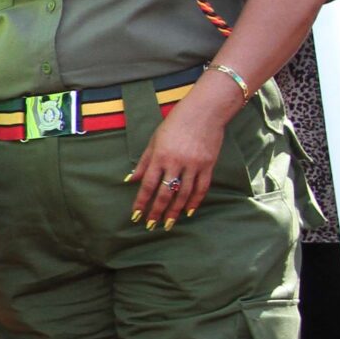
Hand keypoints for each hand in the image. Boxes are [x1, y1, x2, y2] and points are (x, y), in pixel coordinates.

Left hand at [128, 77, 234, 229]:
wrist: (204, 112)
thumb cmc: (175, 124)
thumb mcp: (154, 140)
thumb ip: (144, 162)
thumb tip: (131, 180)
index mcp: (160, 156)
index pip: (148, 185)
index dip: (142, 202)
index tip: (136, 216)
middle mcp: (176, 163)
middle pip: (165, 193)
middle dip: (157, 211)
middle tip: (151, 226)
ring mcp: (194, 165)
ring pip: (184, 194)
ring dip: (175, 211)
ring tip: (169, 223)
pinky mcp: (208, 165)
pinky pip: (201, 188)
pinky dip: (195, 201)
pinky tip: (188, 211)